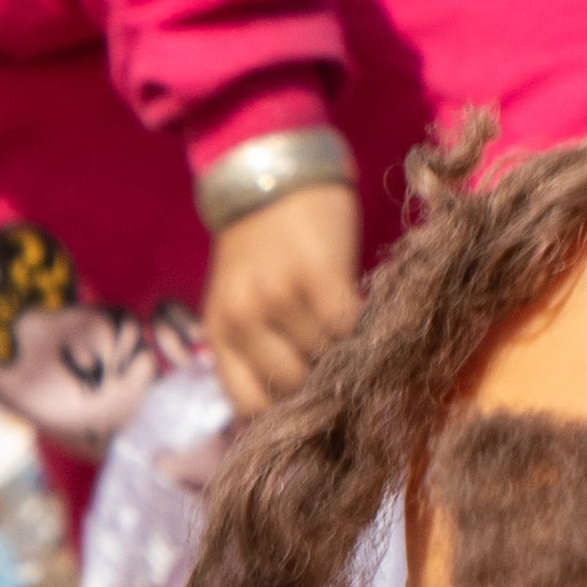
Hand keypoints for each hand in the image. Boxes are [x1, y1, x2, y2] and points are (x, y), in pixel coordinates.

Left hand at [199, 176, 362, 414]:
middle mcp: (243, 318)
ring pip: (327, 356)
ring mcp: (279, 296)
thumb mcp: (241, 299)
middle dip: (322, 386)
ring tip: (358, 341)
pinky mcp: (318, 274)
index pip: (251, 406)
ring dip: (347, 352)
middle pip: (294, 386)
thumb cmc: (260, 242)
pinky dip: (363, 328)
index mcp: (219, 332)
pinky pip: (349, 325)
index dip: (287, 416)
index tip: (313, 412)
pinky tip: (366, 315)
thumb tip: (299, 406)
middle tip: (346, 375)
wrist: (271, 170)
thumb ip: (258, 347)